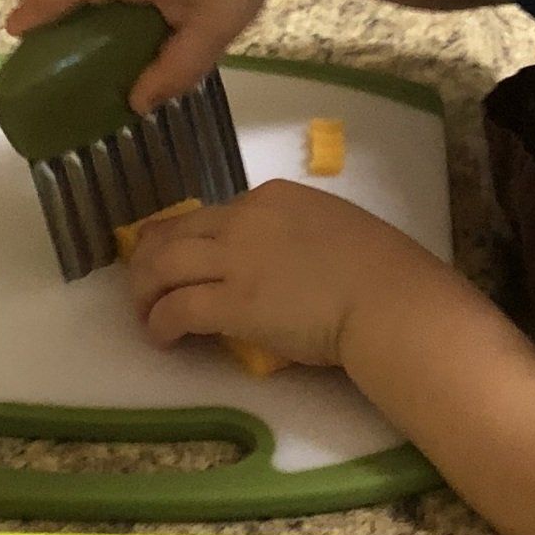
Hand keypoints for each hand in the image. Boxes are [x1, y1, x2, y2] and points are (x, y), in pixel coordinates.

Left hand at [122, 180, 451, 369]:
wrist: (389, 299)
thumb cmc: (381, 270)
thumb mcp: (334, 228)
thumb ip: (298, 236)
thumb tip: (282, 264)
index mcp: (274, 197)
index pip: (213, 214)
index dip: (189, 239)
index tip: (183, 259)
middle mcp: (245, 219)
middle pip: (175, 233)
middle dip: (150, 260)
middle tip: (145, 287)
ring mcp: (235, 259)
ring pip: (163, 266)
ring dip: (145, 291)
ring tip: (145, 314)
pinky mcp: (231, 303)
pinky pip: (176, 308)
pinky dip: (160, 323)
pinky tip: (162, 337)